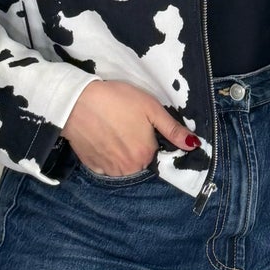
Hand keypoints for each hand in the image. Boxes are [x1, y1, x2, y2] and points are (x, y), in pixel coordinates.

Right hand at [64, 80, 201, 176]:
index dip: (149, 137)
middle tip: (124, 124)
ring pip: (123, 164)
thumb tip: (194, 145)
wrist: (75, 101)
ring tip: (111, 129)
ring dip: (121, 152)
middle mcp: (129, 168)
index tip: (139, 124)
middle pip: (139, 159)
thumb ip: (172, 129)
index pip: (155, 151)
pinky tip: (100, 137)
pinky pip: (105, 165)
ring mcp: (109, 170)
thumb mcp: (150, 108)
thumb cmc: (116, 100)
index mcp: (146, 154)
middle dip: (136, 145)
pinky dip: (105, 154)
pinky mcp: (92, 166)